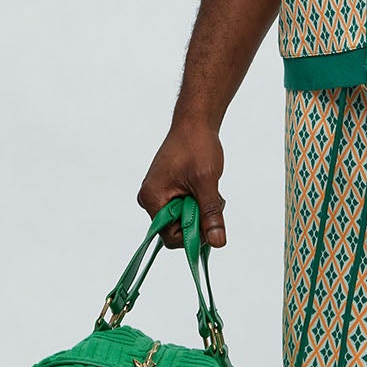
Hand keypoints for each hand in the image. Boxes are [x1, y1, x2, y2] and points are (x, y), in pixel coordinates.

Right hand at [137, 117, 225, 249]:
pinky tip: (205, 188)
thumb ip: (210, 213)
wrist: (194, 123)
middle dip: (199, 220)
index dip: (193, 234)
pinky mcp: (166, 191)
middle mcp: (150, 199)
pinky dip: (197, 203)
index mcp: (152, 198)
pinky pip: (183, 209)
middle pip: (176, 230)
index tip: (210, 217)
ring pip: (182, 220)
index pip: (170, 236)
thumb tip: (217, 243)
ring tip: (209, 190)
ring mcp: (157, 195)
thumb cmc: (197, 146)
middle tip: (213, 199)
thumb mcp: (207, 181)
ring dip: (201, 211)